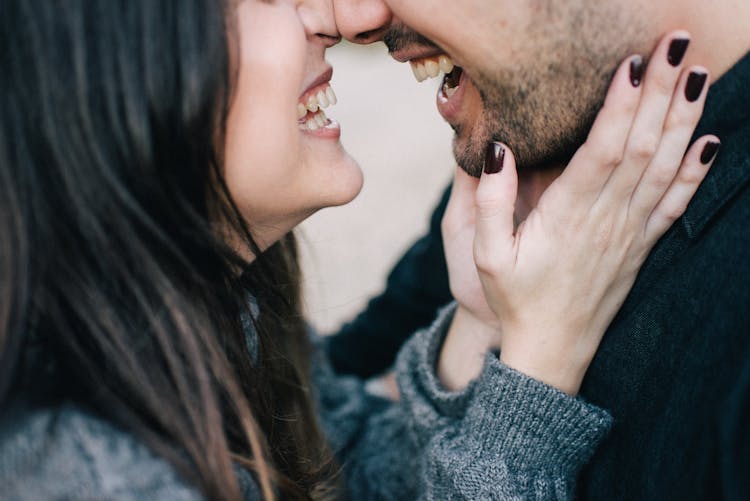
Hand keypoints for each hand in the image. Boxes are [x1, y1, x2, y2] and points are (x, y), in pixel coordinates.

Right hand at [442, 32, 718, 393]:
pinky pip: (677, 204)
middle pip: (644, 146)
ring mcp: (631, 233)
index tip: (632, 64)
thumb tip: (500, 148)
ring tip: (698, 74)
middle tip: (675, 44)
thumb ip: (492, 202)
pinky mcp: (642, 246)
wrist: (552, 348)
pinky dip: (696, 172)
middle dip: (662, 92)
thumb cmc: (515, 300)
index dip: (622, 105)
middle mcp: (608, 219)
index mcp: (569, 217)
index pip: (604, 150)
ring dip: (684, 119)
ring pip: (666, 167)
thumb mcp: (486, 255)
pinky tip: (710, 142)